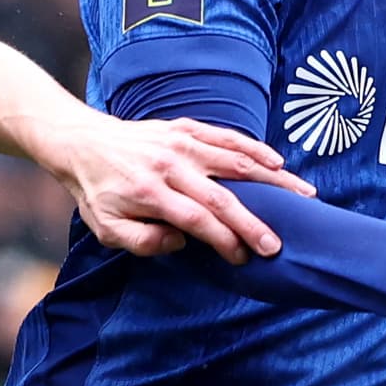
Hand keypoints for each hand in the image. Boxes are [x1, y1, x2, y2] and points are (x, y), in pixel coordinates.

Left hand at [37, 111, 309, 261]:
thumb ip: (142, 241)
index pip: (197, 220)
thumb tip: (182, 241)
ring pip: (235, 161)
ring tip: (303, 196)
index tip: (244, 257)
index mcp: (150, 192)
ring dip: (271, 181)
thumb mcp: (106, 227)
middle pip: (222, 196)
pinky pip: (227, 137)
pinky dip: (254, 149)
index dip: (224, 240)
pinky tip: (277, 164)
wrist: (83, 142)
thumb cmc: (98, 191)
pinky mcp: (186, 128)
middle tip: (278, 244)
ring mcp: (181, 142)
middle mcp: (170, 165)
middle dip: (253, 222)